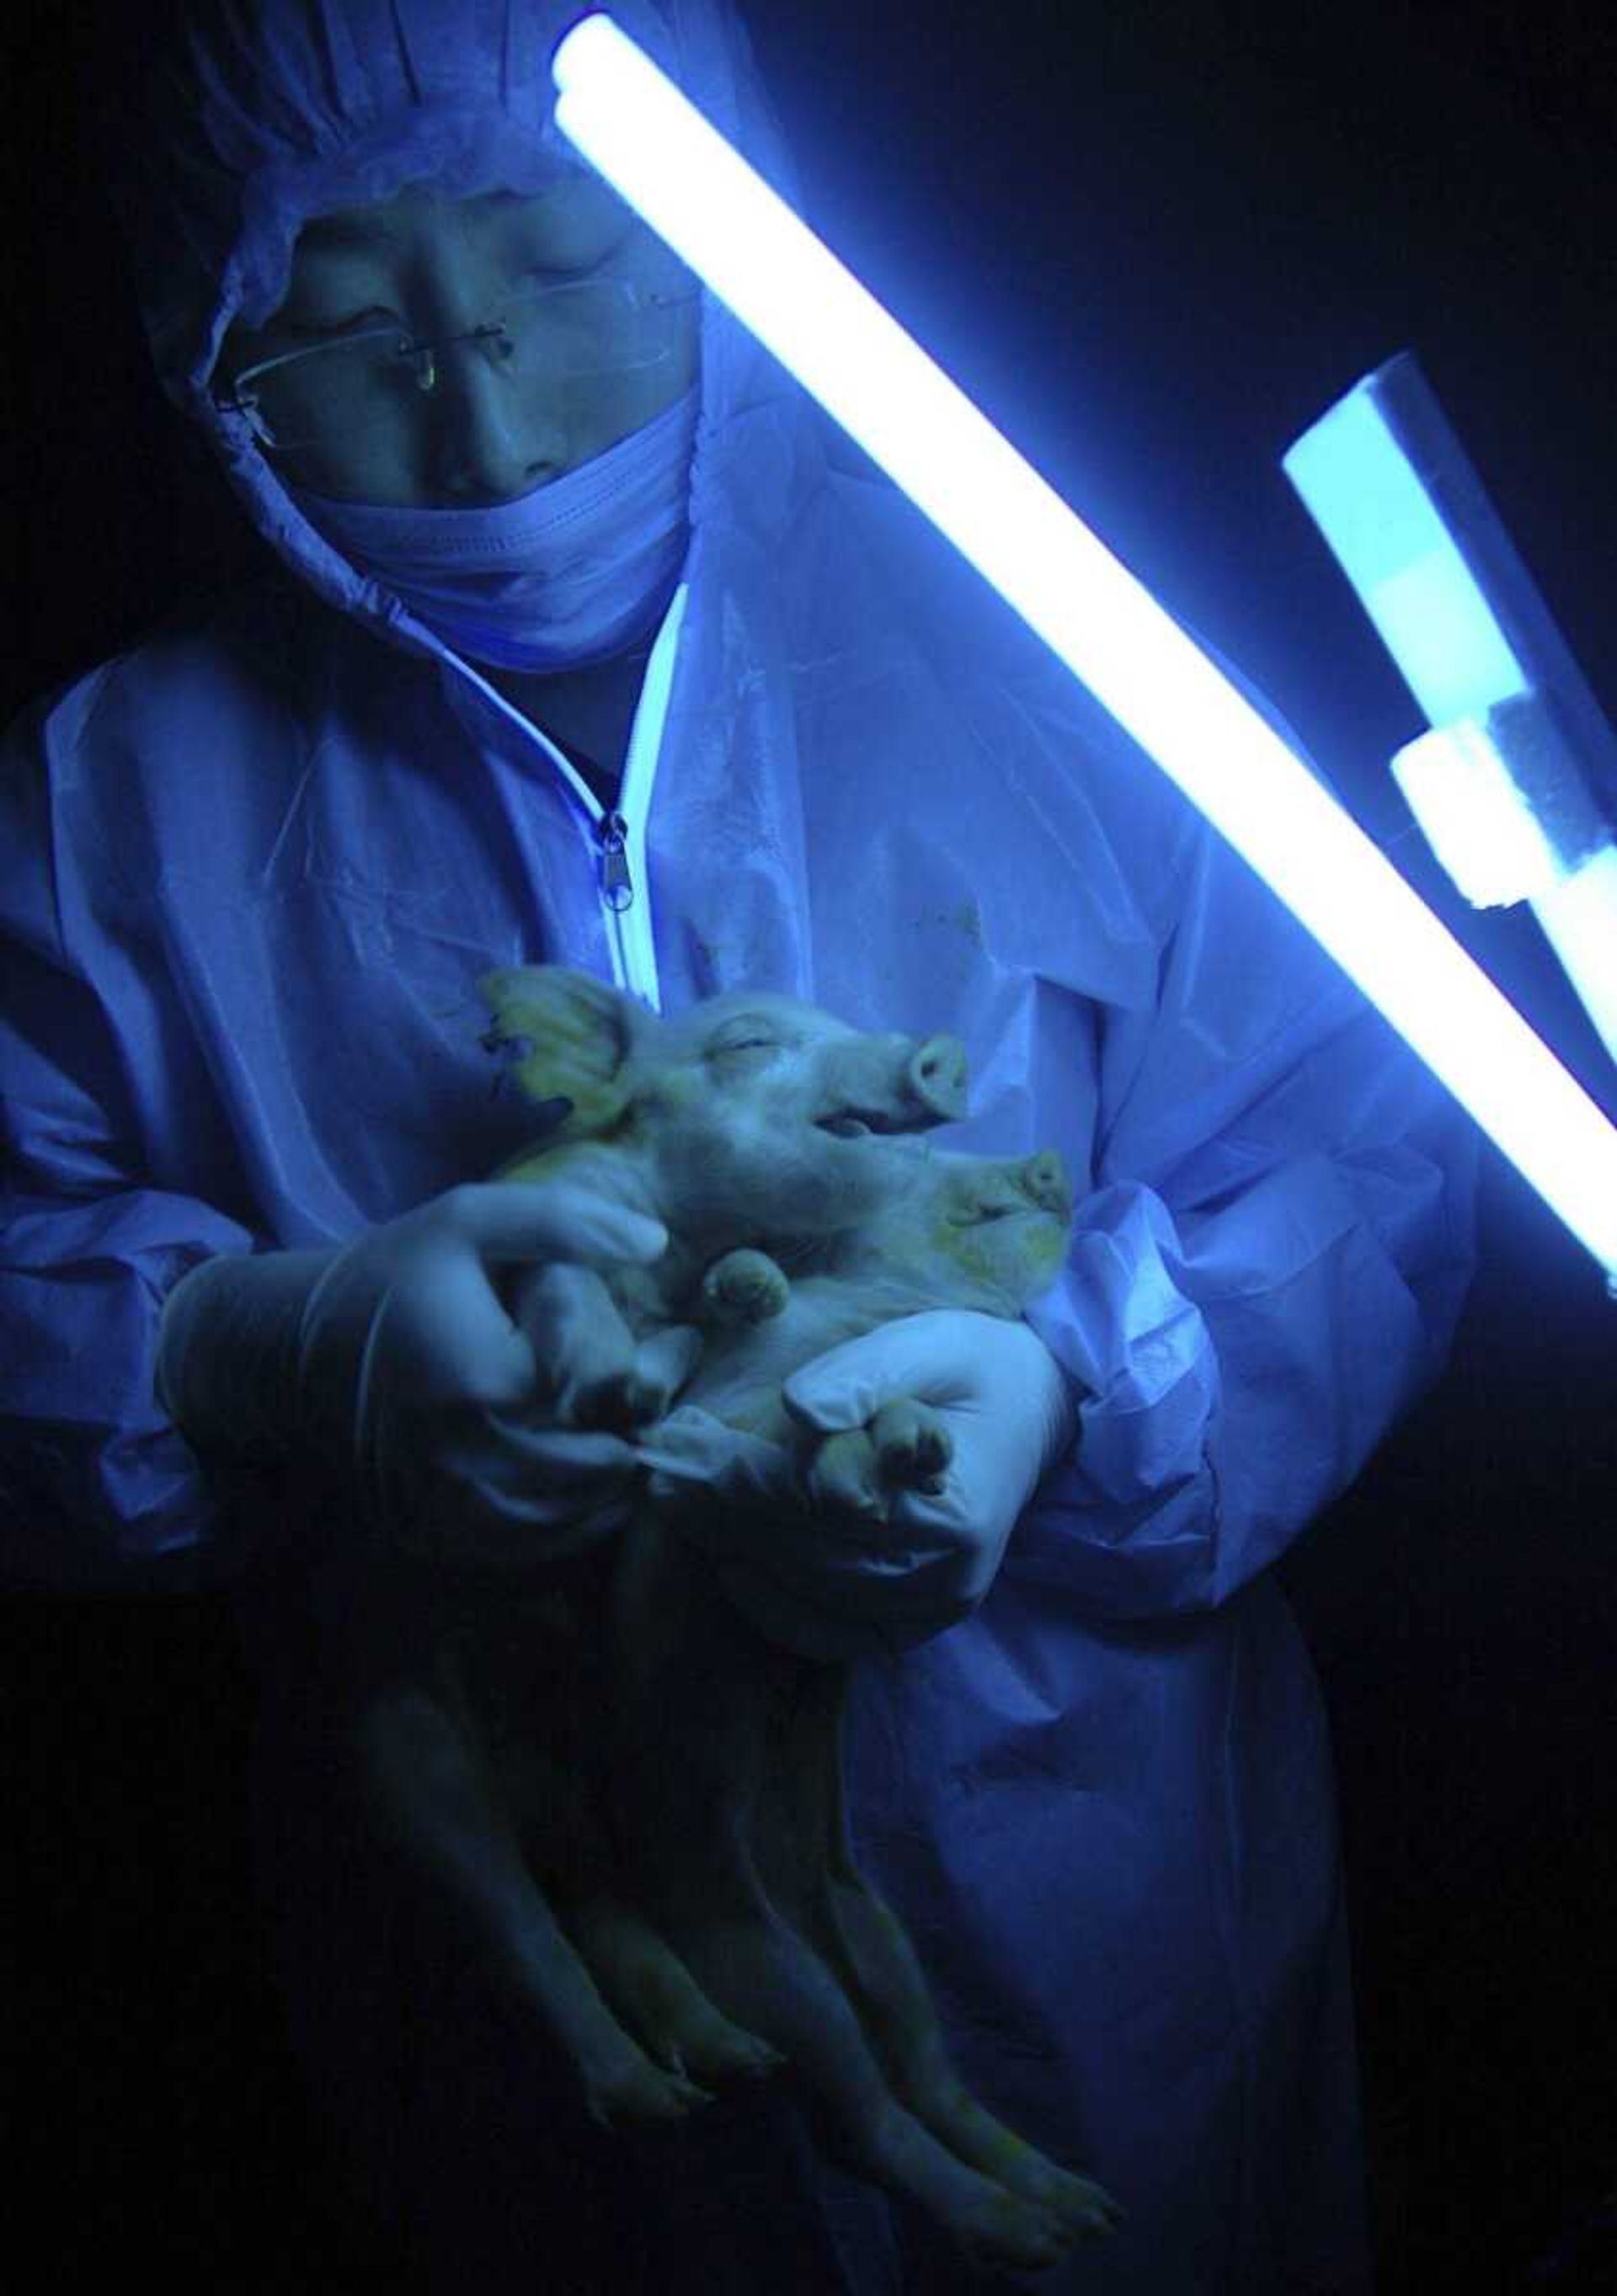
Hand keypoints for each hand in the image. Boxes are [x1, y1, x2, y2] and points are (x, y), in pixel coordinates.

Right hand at [160, 1181, 671, 1571]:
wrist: (291, 1347)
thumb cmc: (391, 1276)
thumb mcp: (469, 1221)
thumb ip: (564, 1223)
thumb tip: (654, 1240)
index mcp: (485, 1376)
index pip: (596, 1397)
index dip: (623, 1385)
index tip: (634, 1372)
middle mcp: (463, 1451)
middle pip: (585, 1469)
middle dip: (623, 1447)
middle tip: (643, 1426)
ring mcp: (441, 1501)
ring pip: (556, 1521)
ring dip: (602, 1500)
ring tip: (623, 1465)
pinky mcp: (426, 1529)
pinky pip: (512, 1550)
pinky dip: (559, 1535)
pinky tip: (584, 1506)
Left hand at [636, 1310, 1079, 1660]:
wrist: (1036, 1414)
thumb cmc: (972, 1371)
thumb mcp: (927, 1344)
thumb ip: (863, 1376)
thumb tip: (800, 1411)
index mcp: (955, 1508)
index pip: (823, 1499)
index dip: (744, 1474)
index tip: (681, 1448)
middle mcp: (947, 1577)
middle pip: (809, 1550)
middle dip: (727, 1511)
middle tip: (661, 1478)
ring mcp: (933, 1610)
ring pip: (810, 1590)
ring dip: (736, 1549)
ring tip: (679, 1507)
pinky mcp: (917, 1625)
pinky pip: (829, 1632)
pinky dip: (771, 1603)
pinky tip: (728, 1564)